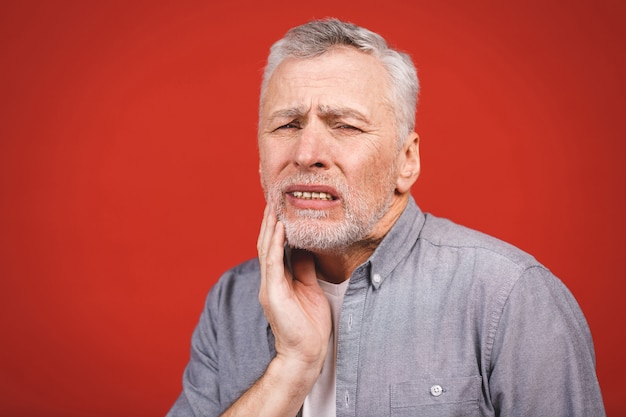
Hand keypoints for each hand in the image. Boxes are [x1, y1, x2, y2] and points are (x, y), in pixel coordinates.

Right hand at [257, 205, 331, 375]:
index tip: (282, 206)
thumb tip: (306, 249)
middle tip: (275, 197)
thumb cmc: (309, 324)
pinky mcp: (273, 293)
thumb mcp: (310, 288)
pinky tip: (280, 227)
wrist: (306, 352)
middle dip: (270, 220)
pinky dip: (276, 243)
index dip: (277, 226)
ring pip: (267, 248)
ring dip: (270, 226)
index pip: (275, 246)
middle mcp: (270, 280)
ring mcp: (269, 286)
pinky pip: (273, 262)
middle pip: (268, 243)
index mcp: (278, 279)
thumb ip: (304, 268)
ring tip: (274, 205)